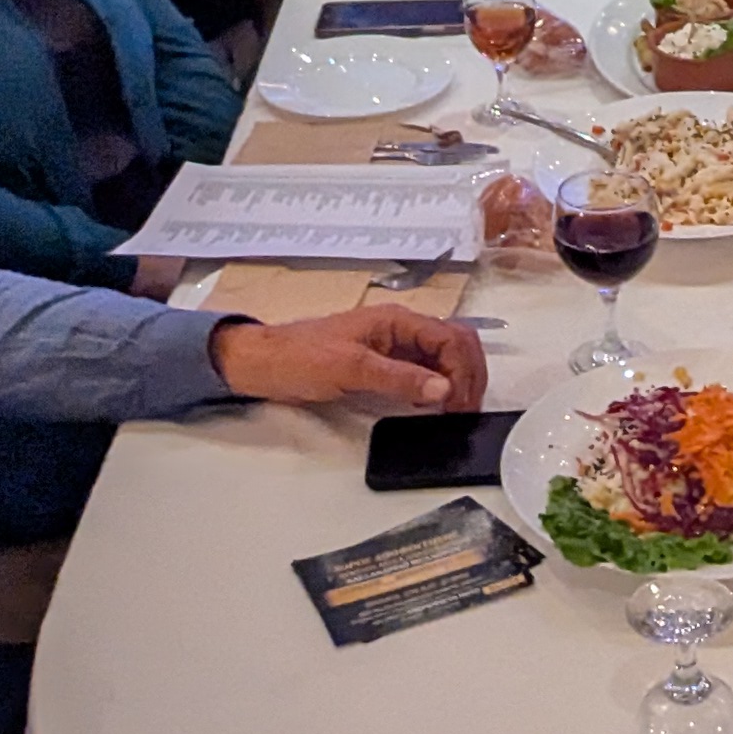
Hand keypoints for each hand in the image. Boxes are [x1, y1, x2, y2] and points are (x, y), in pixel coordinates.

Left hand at [212, 306, 486, 409]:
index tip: (458, 406)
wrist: (263, 364)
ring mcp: (395, 347)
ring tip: (454, 412)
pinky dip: (438, 388)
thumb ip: (399, 378)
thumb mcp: (350, 368)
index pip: (452, 338)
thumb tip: (444, 389)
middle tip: (465, 412)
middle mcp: (402, 330)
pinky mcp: (385, 365)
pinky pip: (424, 372)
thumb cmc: (301, 359)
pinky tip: (434, 408)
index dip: (464, 372)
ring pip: (444, 358)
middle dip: (469, 375)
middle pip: (456, 344)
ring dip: (458, 382)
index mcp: (398, 320)